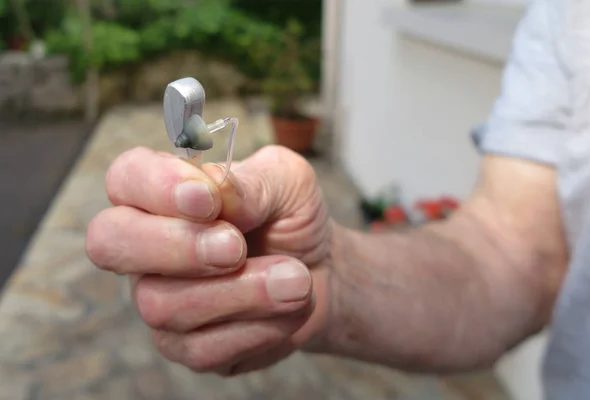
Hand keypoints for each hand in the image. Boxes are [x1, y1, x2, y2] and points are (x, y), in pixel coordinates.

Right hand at [86, 145, 333, 374]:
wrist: (320, 271)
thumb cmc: (292, 218)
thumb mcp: (288, 182)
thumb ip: (252, 182)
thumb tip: (215, 187)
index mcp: (163, 193)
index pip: (127, 178)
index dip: (156, 186)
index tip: (208, 199)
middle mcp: (148, 246)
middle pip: (111, 243)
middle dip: (176, 246)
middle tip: (235, 248)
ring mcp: (160, 298)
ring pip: (162, 304)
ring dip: (240, 293)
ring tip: (295, 280)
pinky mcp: (186, 346)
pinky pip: (202, 348)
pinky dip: (258, 327)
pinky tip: (287, 307)